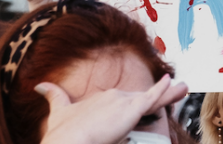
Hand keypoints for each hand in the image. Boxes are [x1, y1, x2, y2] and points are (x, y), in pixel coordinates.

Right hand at [37, 74, 187, 143]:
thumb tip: (39, 85)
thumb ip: (53, 96)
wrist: (67, 140)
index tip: (141, 100)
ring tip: (183, 87)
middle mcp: (113, 96)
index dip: (133, 101)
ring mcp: (123, 100)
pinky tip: (174, 83)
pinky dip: (165, 90)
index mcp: (101, 100)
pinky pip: (154, 98)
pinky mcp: (132, 108)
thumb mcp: (58, 112)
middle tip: (176, 88)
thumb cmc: (62, 132)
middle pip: (139, 97)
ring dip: (168, 93)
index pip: (123, 101)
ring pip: (151, 97)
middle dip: (157, 95)